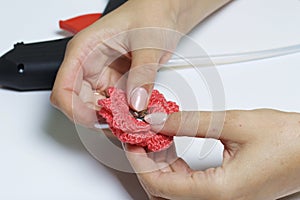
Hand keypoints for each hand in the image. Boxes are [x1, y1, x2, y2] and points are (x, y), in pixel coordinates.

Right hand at [50, 0, 230, 127]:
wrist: (165, 13)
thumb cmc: (151, 13)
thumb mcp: (148, 42)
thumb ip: (142, 73)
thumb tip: (136, 102)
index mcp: (85, 50)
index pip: (64, 87)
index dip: (75, 109)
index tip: (98, 119)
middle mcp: (90, 65)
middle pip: (79, 104)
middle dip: (99, 119)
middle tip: (123, 125)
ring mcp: (104, 76)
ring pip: (98, 109)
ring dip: (114, 119)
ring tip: (134, 122)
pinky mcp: (118, 84)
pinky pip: (115, 107)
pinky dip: (125, 115)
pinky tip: (138, 115)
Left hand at [126, 109, 299, 199]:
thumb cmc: (288, 141)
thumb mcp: (233, 123)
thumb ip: (189, 122)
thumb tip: (157, 120)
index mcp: (219, 193)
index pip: (159, 184)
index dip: (138, 160)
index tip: (131, 139)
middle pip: (162, 189)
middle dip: (146, 161)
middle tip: (140, 135)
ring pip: (173, 188)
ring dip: (159, 163)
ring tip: (155, 135)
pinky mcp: (223, 193)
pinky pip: (187, 185)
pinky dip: (173, 166)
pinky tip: (171, 145)